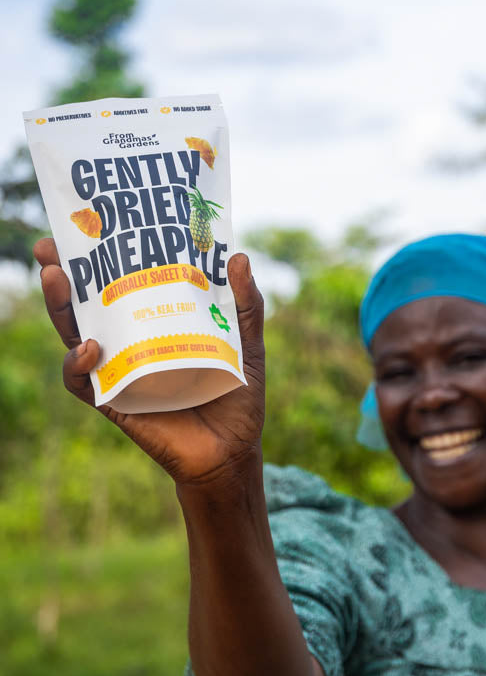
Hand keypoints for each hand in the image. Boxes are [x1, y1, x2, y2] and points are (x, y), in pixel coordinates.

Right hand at [33, 238, 265, 485]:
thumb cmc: (238, 394)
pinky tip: (91, 347)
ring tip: (57, 279)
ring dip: (60, 307)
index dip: (100, 256)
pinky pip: (82, 382)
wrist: (234, 450)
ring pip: (74, 335)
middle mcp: (131, 342)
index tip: (87, 225)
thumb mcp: (247, 342)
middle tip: (49, 247)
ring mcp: (119, 371)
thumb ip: (246, 303)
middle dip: (63, 273)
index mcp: (157, 321)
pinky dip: (78, 364)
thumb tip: (238, 256)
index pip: (122, 282)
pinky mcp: (114, 402)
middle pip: (87, 303)